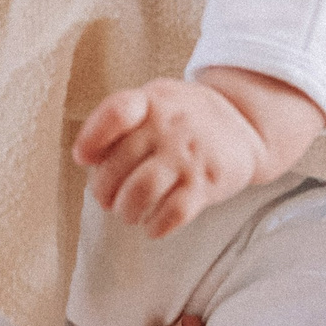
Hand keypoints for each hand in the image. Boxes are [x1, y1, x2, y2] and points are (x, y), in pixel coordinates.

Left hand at [72, 78, 270, 237]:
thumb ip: (118, 118)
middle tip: (106, 199)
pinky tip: (153, 226)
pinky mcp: (207, 184)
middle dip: (103, 190)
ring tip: (127, 213)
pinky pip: (175, 213)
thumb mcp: (154, 99)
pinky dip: (157, 226)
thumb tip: (84, 154)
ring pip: (142, 191)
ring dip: (126, 210)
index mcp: (150, 102)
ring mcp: (188, 156)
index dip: (92, 138)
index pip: (116, 112)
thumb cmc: (183, 116)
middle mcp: (168, 127)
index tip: (83, 157)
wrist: (243, 124)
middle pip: (119, 165)